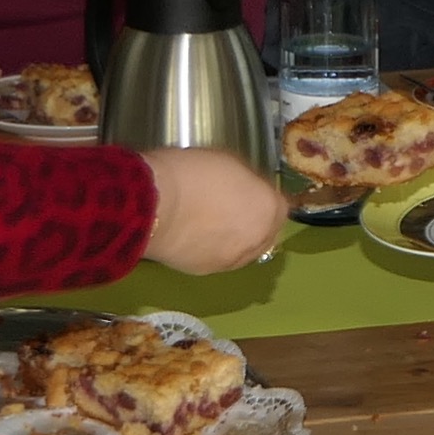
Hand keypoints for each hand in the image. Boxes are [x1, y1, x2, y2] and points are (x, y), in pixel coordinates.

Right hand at [136, 146, 285, 272]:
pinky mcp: (207, 271)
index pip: (280, 206)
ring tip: (213, 225)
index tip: (249, 191)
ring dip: (236, 239)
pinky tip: (195, 237)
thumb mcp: (228, 163)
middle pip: (266, 233)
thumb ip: (247, 182)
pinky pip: (219, 259)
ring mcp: (233, 260)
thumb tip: (248, 190)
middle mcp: (258, 239)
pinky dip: (213, 249)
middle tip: (232, 209)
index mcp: (268, 208)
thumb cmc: (190, 173)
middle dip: (255, 222)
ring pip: (244, 250)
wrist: (153, 205)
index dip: (264, 198)